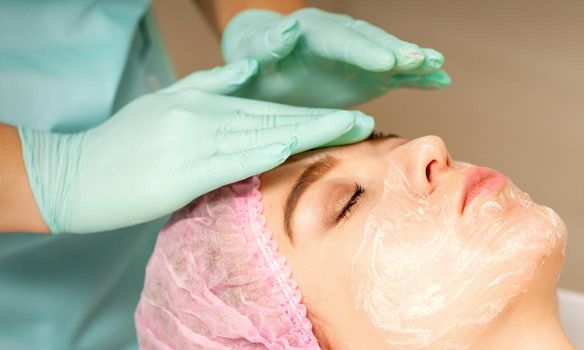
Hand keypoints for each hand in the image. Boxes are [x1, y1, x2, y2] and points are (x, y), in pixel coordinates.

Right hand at [19, 60, 372, 233]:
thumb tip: (247, 69)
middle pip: (273, 118)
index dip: (310, 114)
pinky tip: (292, 148)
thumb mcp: (164, 103)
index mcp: (201, 102)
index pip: (267, 109)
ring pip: (260, 134)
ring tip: (348, 132)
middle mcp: (201, 116)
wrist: (72, 175)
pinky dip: (261, 152)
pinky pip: (228, 161)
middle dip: (323, 121)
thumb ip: (208, 85)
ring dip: (308, 133)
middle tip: (366, 122)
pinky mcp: (178, 172)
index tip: (348, 117)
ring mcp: (190, 141)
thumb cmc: (121, 146)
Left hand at [221, 7, 450, 107]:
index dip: (363, 51)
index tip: (386, 62)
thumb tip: (283, 31)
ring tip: (438, 64)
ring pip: (388, 54)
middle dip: (395, 51)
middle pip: (370, 42)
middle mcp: (339, 38)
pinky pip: (396, 74)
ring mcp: (356, 56)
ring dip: (413, 60)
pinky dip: (418, 76)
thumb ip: (265, 48)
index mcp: (309, 33)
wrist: (263, 69)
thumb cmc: (251, 66)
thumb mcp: (250, 58)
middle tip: (420, 60)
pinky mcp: (368, 74)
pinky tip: (441, 78)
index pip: (340, 39)